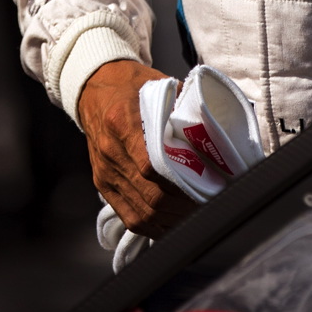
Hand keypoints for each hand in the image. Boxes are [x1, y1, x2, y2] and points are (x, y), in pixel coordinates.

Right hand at [78, 58, 198, 238]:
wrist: (95, 87)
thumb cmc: (131, 86)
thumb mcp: (161, 87)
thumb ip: (185, 109)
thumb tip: (215, 132)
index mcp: (122, 122)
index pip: (151, 166)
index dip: (181, 184)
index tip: (206, 187)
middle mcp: (110, 151)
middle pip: (150, 195)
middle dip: (182, 207)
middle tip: (208, 205)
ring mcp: (105, 171)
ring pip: (141, 211)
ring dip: (171, 220)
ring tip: (194, 216)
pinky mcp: (103, 183)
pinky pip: (129, 215)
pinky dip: (153, 226)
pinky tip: (171, 223)